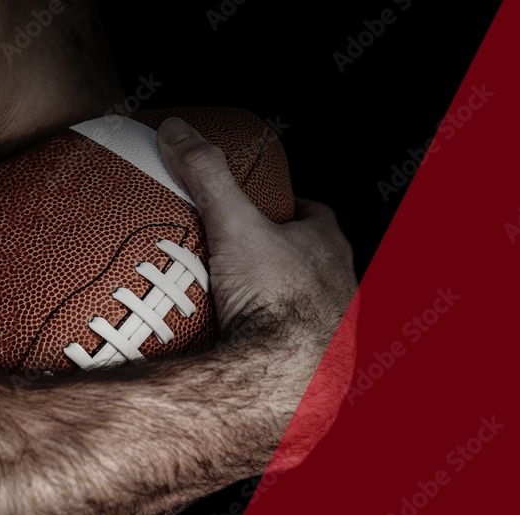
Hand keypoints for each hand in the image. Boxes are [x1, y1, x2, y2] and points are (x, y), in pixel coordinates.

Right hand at [157, 118, 356, 346]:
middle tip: (233, 257)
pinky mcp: (317, 365)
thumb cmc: (276, 300)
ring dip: (272, 302)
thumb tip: (180, 131)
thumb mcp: (234, 226)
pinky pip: (290, 346)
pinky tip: (238, 346)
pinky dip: (268, 343)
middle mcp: (339, 286)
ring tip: (229, 304)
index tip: (261, 208)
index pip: (315, 214)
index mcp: (327, 247)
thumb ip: (208, 176)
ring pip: (301, 305)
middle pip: (306, 260)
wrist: (285, 378)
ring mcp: (332, 329)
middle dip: (275, 257)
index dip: (289, 207)